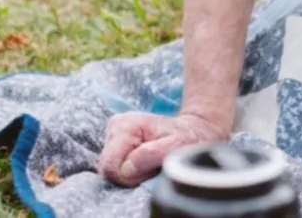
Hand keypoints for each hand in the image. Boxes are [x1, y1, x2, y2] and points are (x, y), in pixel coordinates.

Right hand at [97, 110, 227, 186]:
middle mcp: (114, 128)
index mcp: (125, 125)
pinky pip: (115, 169)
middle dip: (130, 174)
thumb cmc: (187, 137)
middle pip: (108, 170)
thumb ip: (151, 155)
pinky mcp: (115, 145)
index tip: (150, 167)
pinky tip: (145, 162)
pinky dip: (130, 171)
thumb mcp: (178, 144)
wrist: (193, 129)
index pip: (111, 166)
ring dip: (131, 173)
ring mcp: (112, 136)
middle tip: (152, 165)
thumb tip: (126, 169)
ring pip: (111, 171)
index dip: (129, 175)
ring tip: (151, 161)